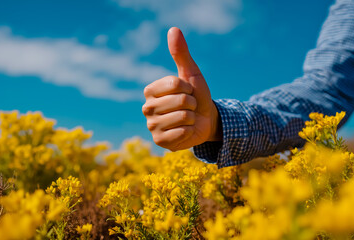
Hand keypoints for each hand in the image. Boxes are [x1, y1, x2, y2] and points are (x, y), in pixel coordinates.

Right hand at [142, 27, 221, 150]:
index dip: (188, 88)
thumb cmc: (197, 96)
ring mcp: (152, 127)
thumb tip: (173, 29)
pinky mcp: (160, 142)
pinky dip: (190, 131)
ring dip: (192, 118)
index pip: (174, 84)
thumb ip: (181, 54)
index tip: (187, 92)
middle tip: (189, 108)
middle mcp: (147, 109)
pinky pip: (181, 133)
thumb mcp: (191, 74)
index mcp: (150, 91)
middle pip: (180, 101)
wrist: (206, 121)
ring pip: (182, 116)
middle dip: (192, 103)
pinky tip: (186, 131)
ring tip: (188, 119)